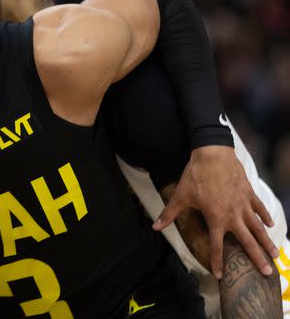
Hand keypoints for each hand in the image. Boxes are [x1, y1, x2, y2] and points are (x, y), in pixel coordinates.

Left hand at [153, 146, 278, 278]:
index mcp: (215, 218)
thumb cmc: (195, 176)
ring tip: (275, 254)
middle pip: (247, 241)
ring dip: (267, 241)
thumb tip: (155, 227)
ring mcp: (243, 204)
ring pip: (258, 227)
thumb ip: (169, 214)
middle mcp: (233, 215)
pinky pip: (260, 208)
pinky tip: (271, 225)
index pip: (217, 245)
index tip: (221, 275)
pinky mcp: (249, 193)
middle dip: (257, 258)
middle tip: (267, 273)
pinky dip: (265, 217)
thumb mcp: (180, 196)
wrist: (213, 155)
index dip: (218, 261)